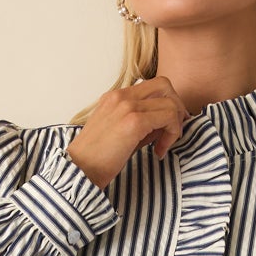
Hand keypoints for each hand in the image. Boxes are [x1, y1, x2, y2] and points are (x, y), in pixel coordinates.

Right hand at [64, 76, 190, 190]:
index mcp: (115, 96)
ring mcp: (127, 106)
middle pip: (165, 85)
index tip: (168, 126)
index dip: (168, 103)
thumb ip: (140, 123)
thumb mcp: (118, 132)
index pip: (153, 86)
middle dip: (177, 108)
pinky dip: (171, 134)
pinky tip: (159, 151)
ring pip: (170, 102)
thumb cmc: (96, 158)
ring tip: (163, 145)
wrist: (79, 170)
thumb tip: (164, 125)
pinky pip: (168, 118)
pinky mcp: (134, 121)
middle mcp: (121, 96)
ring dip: (175, 125)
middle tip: (173, 132)